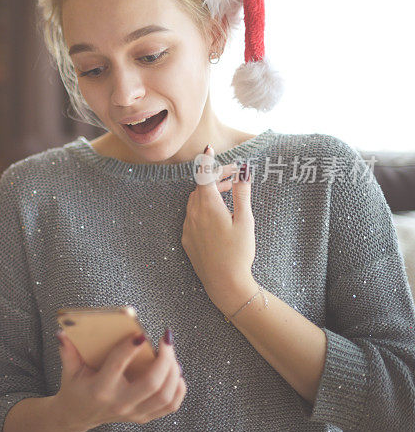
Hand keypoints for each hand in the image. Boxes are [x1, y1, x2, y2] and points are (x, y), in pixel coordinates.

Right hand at [52, 329, 185, 429]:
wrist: (77, 415)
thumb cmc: (75, 387)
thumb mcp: (69, 369)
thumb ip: (67, 350)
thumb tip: (63, 332)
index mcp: (100, 389)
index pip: (118, 366)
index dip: (130, 348)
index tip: (141, 333)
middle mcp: (119, 403)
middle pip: (151, 383)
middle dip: (165, 359)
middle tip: (166, 339)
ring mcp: (133, 413)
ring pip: (164, 395)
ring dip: (173, 372)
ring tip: (171, 353)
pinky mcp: (142, 417)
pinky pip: (169, 406)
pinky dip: (178, 389)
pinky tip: (176, 372)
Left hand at [181, 144, 255, 309]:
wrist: (224, 283)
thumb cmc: (239, 252)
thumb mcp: (245, 221)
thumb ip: (242, 194)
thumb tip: (243, 172)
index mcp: (208, 206)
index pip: (203, 175)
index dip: (207, 161)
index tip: (209, 148)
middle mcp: (193, 214)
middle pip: (200, 187)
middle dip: (215, 177)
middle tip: (234, 176)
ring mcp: (188, 227)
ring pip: (195, 201)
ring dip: (209, 193)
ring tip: (228, 193)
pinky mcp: (186, 239)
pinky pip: (192, 216)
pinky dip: (202, 208)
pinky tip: (217, 214)